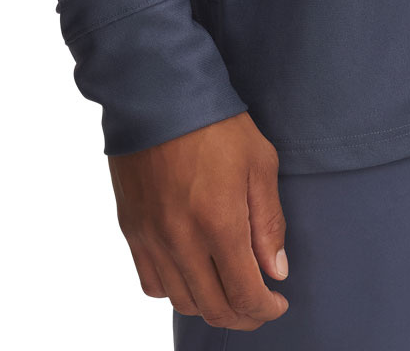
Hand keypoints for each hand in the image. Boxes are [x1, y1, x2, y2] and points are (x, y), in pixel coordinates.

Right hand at [109, 111, 288, 330]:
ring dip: (210, 306)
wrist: (158, 93)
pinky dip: (175, 289)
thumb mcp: (260, 162)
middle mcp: (181, 239)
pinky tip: (192, 274)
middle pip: (213, 307)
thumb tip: (274, 271)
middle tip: (258, 306)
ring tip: (228, 291)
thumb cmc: (215, 122)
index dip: (265, 310)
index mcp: (219, 223)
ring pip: (182, 300)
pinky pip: (151, 282)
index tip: (278, 304)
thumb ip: (269, 222)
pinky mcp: (131, 229)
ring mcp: (152, 237)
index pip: (244, 295)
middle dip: (242, 316)